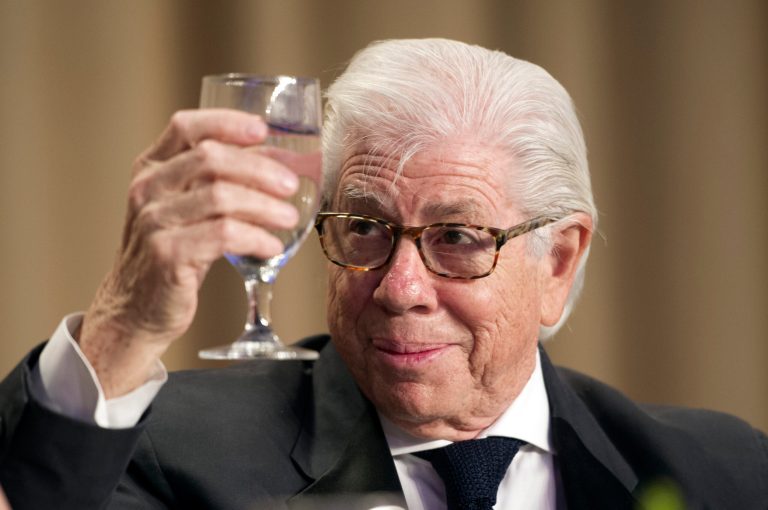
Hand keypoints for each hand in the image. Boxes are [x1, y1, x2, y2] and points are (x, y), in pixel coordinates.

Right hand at [79, 109, 304, 396]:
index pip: (185, 127)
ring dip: (265, 206)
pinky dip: (256, 238)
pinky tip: (272, 247)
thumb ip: (220, 181)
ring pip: (220, 197)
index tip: (262, 130)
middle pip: (211, 159)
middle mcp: (147, 189)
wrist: (136, 308)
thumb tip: (277, 160)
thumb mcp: (187, 209)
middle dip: (259, 169)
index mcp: (151, 168)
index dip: (226, 122)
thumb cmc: (173, 253)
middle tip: (290, 185)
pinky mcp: (168, 254)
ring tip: (289, 218)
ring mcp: (154, 221)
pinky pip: (223, 236)